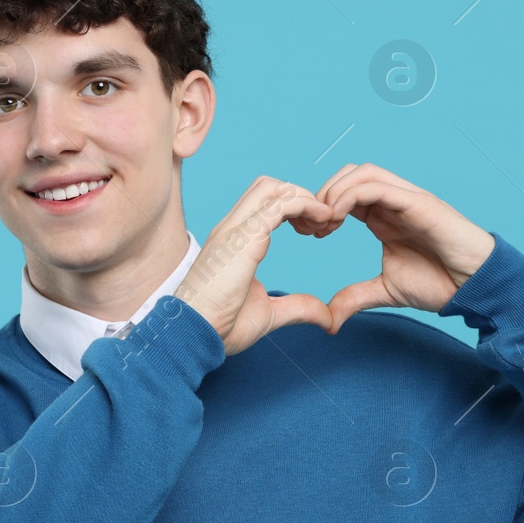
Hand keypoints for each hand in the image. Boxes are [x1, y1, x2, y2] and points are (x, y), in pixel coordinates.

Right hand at [174, 176, 336, 354]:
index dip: (294, 208)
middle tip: (323, 224)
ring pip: (273, 187)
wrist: (195, 335)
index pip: (264, 203)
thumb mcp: (270, 315)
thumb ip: (298, 308)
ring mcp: (235, 229)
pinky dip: (305, 205)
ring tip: (325, 221)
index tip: (314, 231)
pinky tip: (321, 220)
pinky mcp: (244, 237)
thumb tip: (327, 318)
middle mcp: (232, 228)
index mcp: (234, 241)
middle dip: (301, 196)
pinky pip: (280, 203)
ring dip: (305, 198)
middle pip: (269, 187)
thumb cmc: (220, 327)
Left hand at [311, 163, 496, 334]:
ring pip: (362, 173)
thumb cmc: (440, 283)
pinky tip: (339, 218)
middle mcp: (392, 202)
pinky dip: (351, 195)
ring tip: (326, 221)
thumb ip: (356, 297)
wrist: (474, 287)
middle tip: (313, 226)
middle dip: (323, 194)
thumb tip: (329, 318)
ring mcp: (406, 199)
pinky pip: (377, 185)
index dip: (322, 208)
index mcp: (382, 217)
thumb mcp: (386, 291)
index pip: (344, 193)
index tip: (310, 234)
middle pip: (349, 175)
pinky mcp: (417, 202)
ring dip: (335, 191)